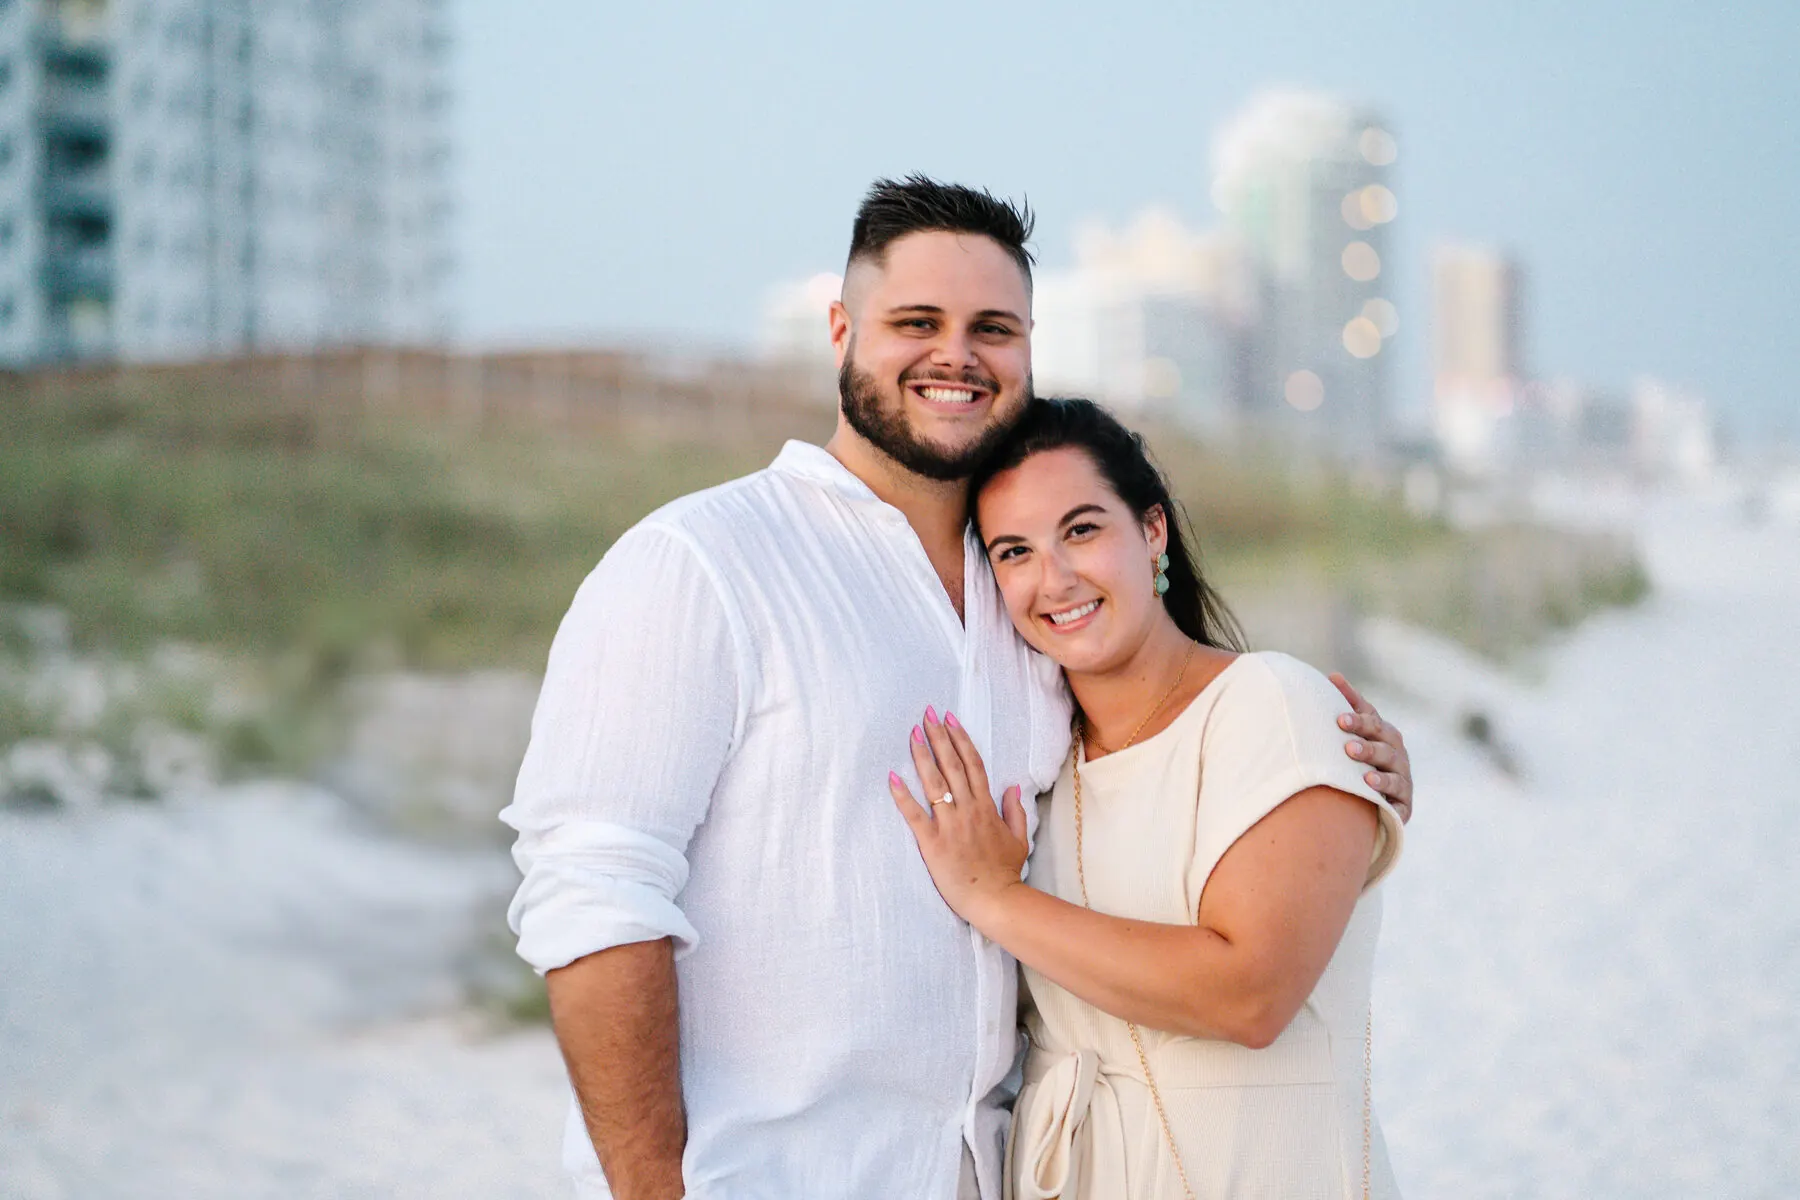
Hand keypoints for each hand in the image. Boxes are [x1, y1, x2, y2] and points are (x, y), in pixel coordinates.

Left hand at [889, 706, 1028, 925]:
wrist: (995, 900)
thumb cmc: (1005, 872)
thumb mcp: (1019, 839)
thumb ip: (1015, 811)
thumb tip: (1013, 787)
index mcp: (986, 808)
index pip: (973, 765)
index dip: (961, 740)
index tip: (951, 720)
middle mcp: (968, 810)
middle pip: (952, 766)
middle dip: (939, 737)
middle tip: (927, 714)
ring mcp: (949, 825)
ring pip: (934, 783)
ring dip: (922, 756)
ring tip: (912, 733)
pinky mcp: (932, 843)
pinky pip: (915, 815)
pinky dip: (902, 795)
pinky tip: (892, 776)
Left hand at [1329, 673, 1412, 823]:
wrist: (1375, 804)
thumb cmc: (1363, 760)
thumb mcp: (1357, 734)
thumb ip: (1350, 706)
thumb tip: (1333, 675)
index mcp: (1384, 734)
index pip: (1372, 721)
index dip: (1358, 718)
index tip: (1339, 718)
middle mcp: (1396, 754)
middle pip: (1383, 744)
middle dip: (1365, 740)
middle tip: (1346, 740)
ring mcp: (1402, 779)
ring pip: (1393, 770)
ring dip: (1376, 767)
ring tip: (1359, 767)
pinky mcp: (1403, 805)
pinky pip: (1398, 800)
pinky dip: (1386, 793)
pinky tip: (1369, 788)